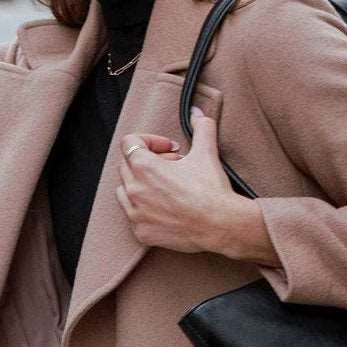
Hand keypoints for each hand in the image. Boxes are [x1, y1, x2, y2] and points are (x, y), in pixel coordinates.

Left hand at [116, 108, 237, 253]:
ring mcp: (135, 213)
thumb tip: (197, 113)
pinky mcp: (141, 232)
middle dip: (148, 161)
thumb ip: (201, 127)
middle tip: (173, 167)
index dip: (150, 140)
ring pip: (125, 190)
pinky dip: (144, 208)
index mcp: (144, 167)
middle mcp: (134, 190)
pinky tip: (166, 207)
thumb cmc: (211, 191)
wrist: (221, 226)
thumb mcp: (206, 152)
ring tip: (166, 187)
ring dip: (141, 184)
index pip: (129, 142)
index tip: (168, 149)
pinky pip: (133, 215)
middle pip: (126, 165)